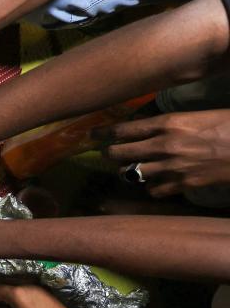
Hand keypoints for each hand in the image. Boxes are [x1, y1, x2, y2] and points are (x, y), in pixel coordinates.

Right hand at [0, 284, 92, 307]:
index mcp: (18, 293)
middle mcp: (28, 284)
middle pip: (6, 285)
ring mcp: (38, 287)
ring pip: (17, 286)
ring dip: (8, 294)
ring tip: (4, 307)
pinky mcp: (46, 291)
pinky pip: (27, 289)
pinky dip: (19, 295)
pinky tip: (18, 307)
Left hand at [101, 109, 229, 197]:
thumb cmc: (229, 124)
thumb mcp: (197, 117)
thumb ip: (172, 124)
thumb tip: (152, 129)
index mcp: (168, 123)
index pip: (124, 129)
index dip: (104, 133)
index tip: (92, 135)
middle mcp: (165, 145)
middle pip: (120, 152)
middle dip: (110, 153)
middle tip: (108, 153)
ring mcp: (173, 166)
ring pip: (133, 174)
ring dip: (129, 172)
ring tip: (129, 170)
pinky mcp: (185, 183)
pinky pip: (155, 190)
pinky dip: (153, 188)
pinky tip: (156, 184)